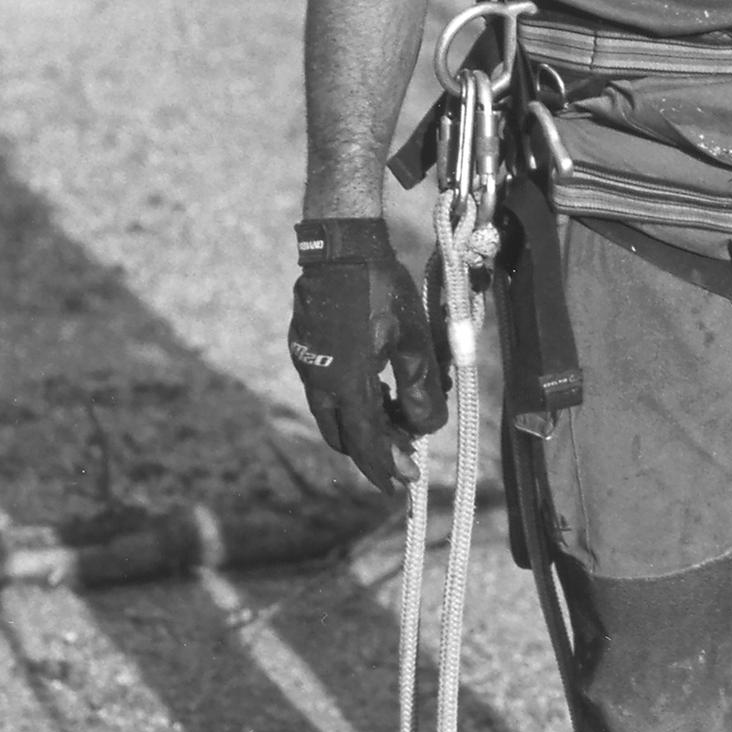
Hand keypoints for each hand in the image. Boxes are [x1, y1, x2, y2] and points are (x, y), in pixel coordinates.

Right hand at [289, 219, 447, 491]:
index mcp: (346, 382)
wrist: (339, 247)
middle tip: (405, 453)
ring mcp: (307, 365)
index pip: (366, 442)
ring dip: (362, 425)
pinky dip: (350, 402)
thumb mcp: (412, 338)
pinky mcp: (304, 350)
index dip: (385, 466)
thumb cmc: (380, 288)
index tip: (404, 483)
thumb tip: (427, 427)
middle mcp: (320, 381)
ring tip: (395, 419)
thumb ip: (420, 387)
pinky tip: (375, 389)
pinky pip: (326, 392)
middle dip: (374, 451)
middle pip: (344, 436)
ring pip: (332, 415)